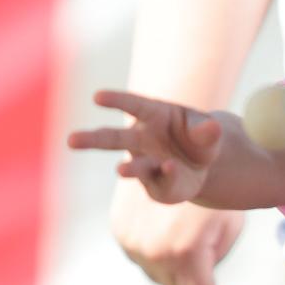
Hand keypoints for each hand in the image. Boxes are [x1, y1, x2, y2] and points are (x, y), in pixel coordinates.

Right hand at [68, 90, 221, 205]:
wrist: (205, 166)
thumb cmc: (200, 138)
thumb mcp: (208, 130)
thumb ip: (208, 131)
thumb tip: (213, 128)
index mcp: (153, 115)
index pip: (131, 105)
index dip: (116, 101)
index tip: (97, 97)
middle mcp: (143, 140)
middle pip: (114, 139)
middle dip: (92, 139)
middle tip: (71, 140)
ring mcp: (148, 164)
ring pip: (131, 167)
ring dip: (127, 169)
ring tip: (120, 171)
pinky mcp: (158, 187)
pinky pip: (159, 183)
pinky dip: (166, 176)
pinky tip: (169, 168)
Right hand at [109, 179, 243, 284]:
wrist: (173, 144)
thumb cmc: (214, 185)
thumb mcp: (230, 224)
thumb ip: (217, 257)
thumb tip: (207, 274)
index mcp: (185, 252)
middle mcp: (154, 252)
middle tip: (212, 277)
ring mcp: (133, 243)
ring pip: (157, 275)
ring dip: (175, 272)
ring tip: (194, 256)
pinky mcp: (121, 231)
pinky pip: (142, 256)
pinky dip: (158, 255)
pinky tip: (173, 241)